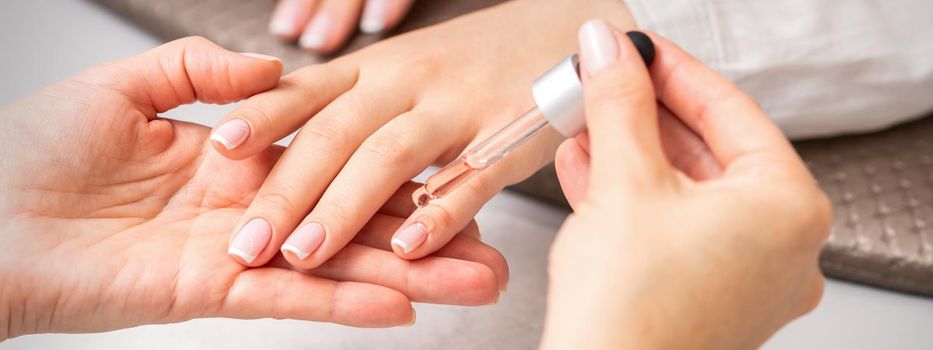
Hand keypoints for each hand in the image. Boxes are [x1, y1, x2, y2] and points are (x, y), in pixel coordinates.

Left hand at [0, 37, 504, 340]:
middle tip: (492, 253)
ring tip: (479, 284)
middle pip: (357, 221)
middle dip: (428, 238)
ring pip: (340, 265)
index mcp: (234, 157)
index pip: (334, 158)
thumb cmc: (33, 150)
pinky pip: (294, 300)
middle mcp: (250, 207)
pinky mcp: (213, 290)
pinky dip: (347, 301)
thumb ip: (198, 73)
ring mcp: (238, 252)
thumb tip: (265, 67)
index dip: (393, 169)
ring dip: (412, 278)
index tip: (451, 169)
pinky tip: (405, 303)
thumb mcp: (124, 87)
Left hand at [210, 0, 633, 270]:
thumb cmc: (477, 57)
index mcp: (379, 66)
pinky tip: (408, 248)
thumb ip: (350, 96)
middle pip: (337, 132)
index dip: (264, 117)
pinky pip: (471, 177)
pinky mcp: (511, 134)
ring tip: (304, 254)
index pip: (309, 90)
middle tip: (249, 240)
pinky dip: (439, 212)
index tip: (219, 147)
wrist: (566, 25)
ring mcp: (461, 106)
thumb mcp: (405, 63)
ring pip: (390, 156)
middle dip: (287, 189)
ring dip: (344, 208)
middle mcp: (411, 81)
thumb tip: (278, 131)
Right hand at [542, 23, 831, 348]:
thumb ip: (620, 106)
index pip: (731, 111)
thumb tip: (612, 55)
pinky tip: (589, 168)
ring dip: (631, 152)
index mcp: (788, 209)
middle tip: (605, 82)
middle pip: (707, 152)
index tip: (635, 51)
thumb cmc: (631, 315)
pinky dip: (632, 195)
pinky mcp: (706, 295)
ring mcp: (746, 276)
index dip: (673, 72)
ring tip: (587, 121)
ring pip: (685, 191)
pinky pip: (673, 227)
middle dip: (645, 115)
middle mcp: (780, 246)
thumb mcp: (623, 183)